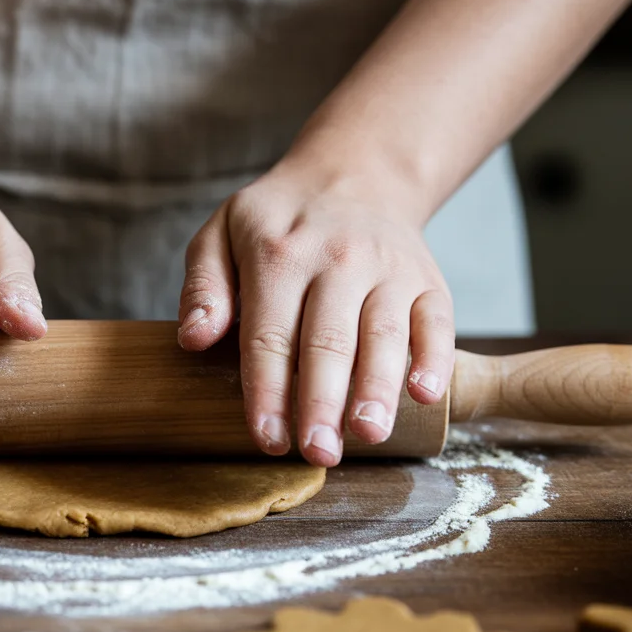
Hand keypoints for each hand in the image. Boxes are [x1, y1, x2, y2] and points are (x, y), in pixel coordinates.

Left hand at [177, 165, 453, 466]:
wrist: (353, 176)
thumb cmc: (277, 222)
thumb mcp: (221, 235)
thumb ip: (203, 288)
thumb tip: (193, 338)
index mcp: (278, 256)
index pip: (269, 335)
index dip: (268, 392)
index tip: (267, 440)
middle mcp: (337, 260)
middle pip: (328, 342)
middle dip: (322, 403)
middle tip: (317, 454)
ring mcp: (388, 270)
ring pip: (385, 335)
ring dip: (378, 389)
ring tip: (368, 434)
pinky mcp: (427, 280)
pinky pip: (438, 321)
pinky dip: (435, 358)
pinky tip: (424, 394)